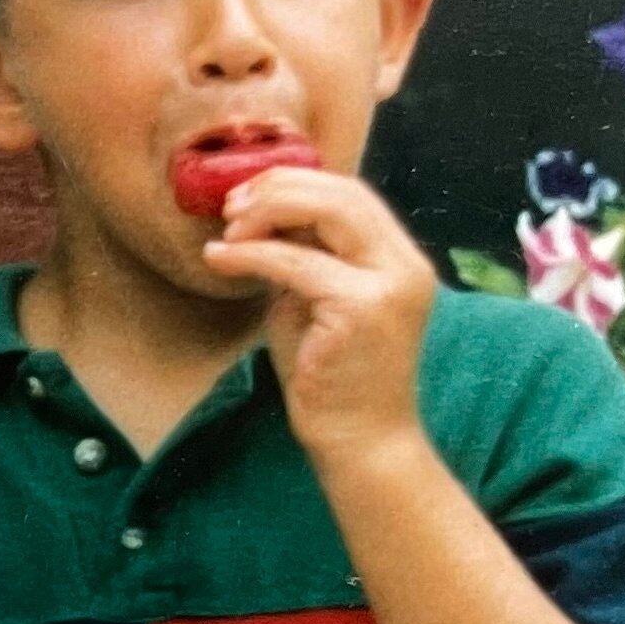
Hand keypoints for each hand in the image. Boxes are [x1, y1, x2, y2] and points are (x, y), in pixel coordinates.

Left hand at [200, 167, 433, 464]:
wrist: (358, 440)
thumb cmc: (329, 376)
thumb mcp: (311, 303)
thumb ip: (300, 259)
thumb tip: (258, 218)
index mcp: (399, 260)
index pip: (352, 195)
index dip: (295, 183)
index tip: (245, 196)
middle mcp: (405, 265)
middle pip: (344, 192)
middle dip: (280, 188)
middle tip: (230, 205)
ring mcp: (389, 285)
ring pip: (328, 211)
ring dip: (266, 212)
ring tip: (227, 229)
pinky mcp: (362, 308)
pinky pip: (296, 262)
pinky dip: (251, 253)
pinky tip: (219, 258)